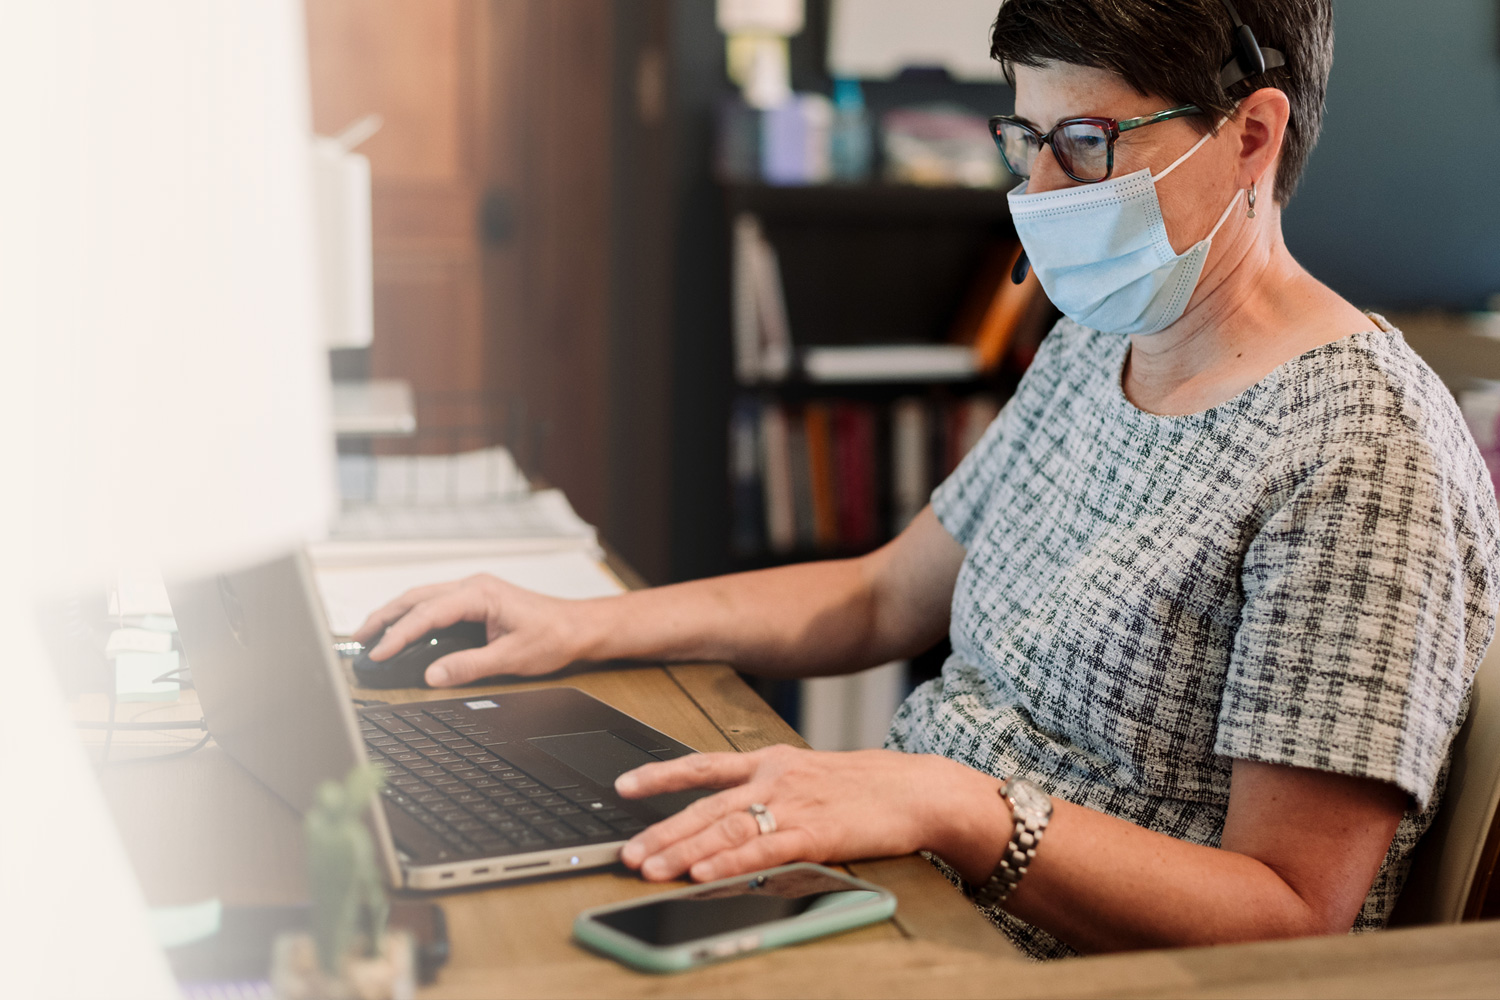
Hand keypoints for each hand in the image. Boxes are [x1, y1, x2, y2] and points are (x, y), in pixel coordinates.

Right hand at [351, 574, 585, 685]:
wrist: (578, 627)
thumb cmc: (553, 636)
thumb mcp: (511, 657)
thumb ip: (469, 666)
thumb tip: (432, 676)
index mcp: (480, 594)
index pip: (427, 613)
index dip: (399, 634)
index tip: (378, 652)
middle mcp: (473, 586)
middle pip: (416, 597)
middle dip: (384, 617)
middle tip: (358, 639)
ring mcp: (473, 590)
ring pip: (423, 598)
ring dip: (396, 614)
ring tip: (370, 634)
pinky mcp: (476, 600)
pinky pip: (435, 604)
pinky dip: (414, 616)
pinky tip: (402, 630)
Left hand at [614, 744, 988, 882]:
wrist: (919, 790)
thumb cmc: (870, 788)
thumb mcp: (812, 776)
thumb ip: (774, 792)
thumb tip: (735, 818)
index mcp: (772, 761)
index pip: (703, 766)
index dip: (660, 775)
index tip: (623, 787)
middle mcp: (775, 777)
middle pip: (704, 806)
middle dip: (661, 831)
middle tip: (627, 854)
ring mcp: (793, 803)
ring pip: (725, 828)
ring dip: (683, 851)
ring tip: (651, 869)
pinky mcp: (814, 832)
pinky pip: (761, 849)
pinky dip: (728, 862)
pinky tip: (703, 872)